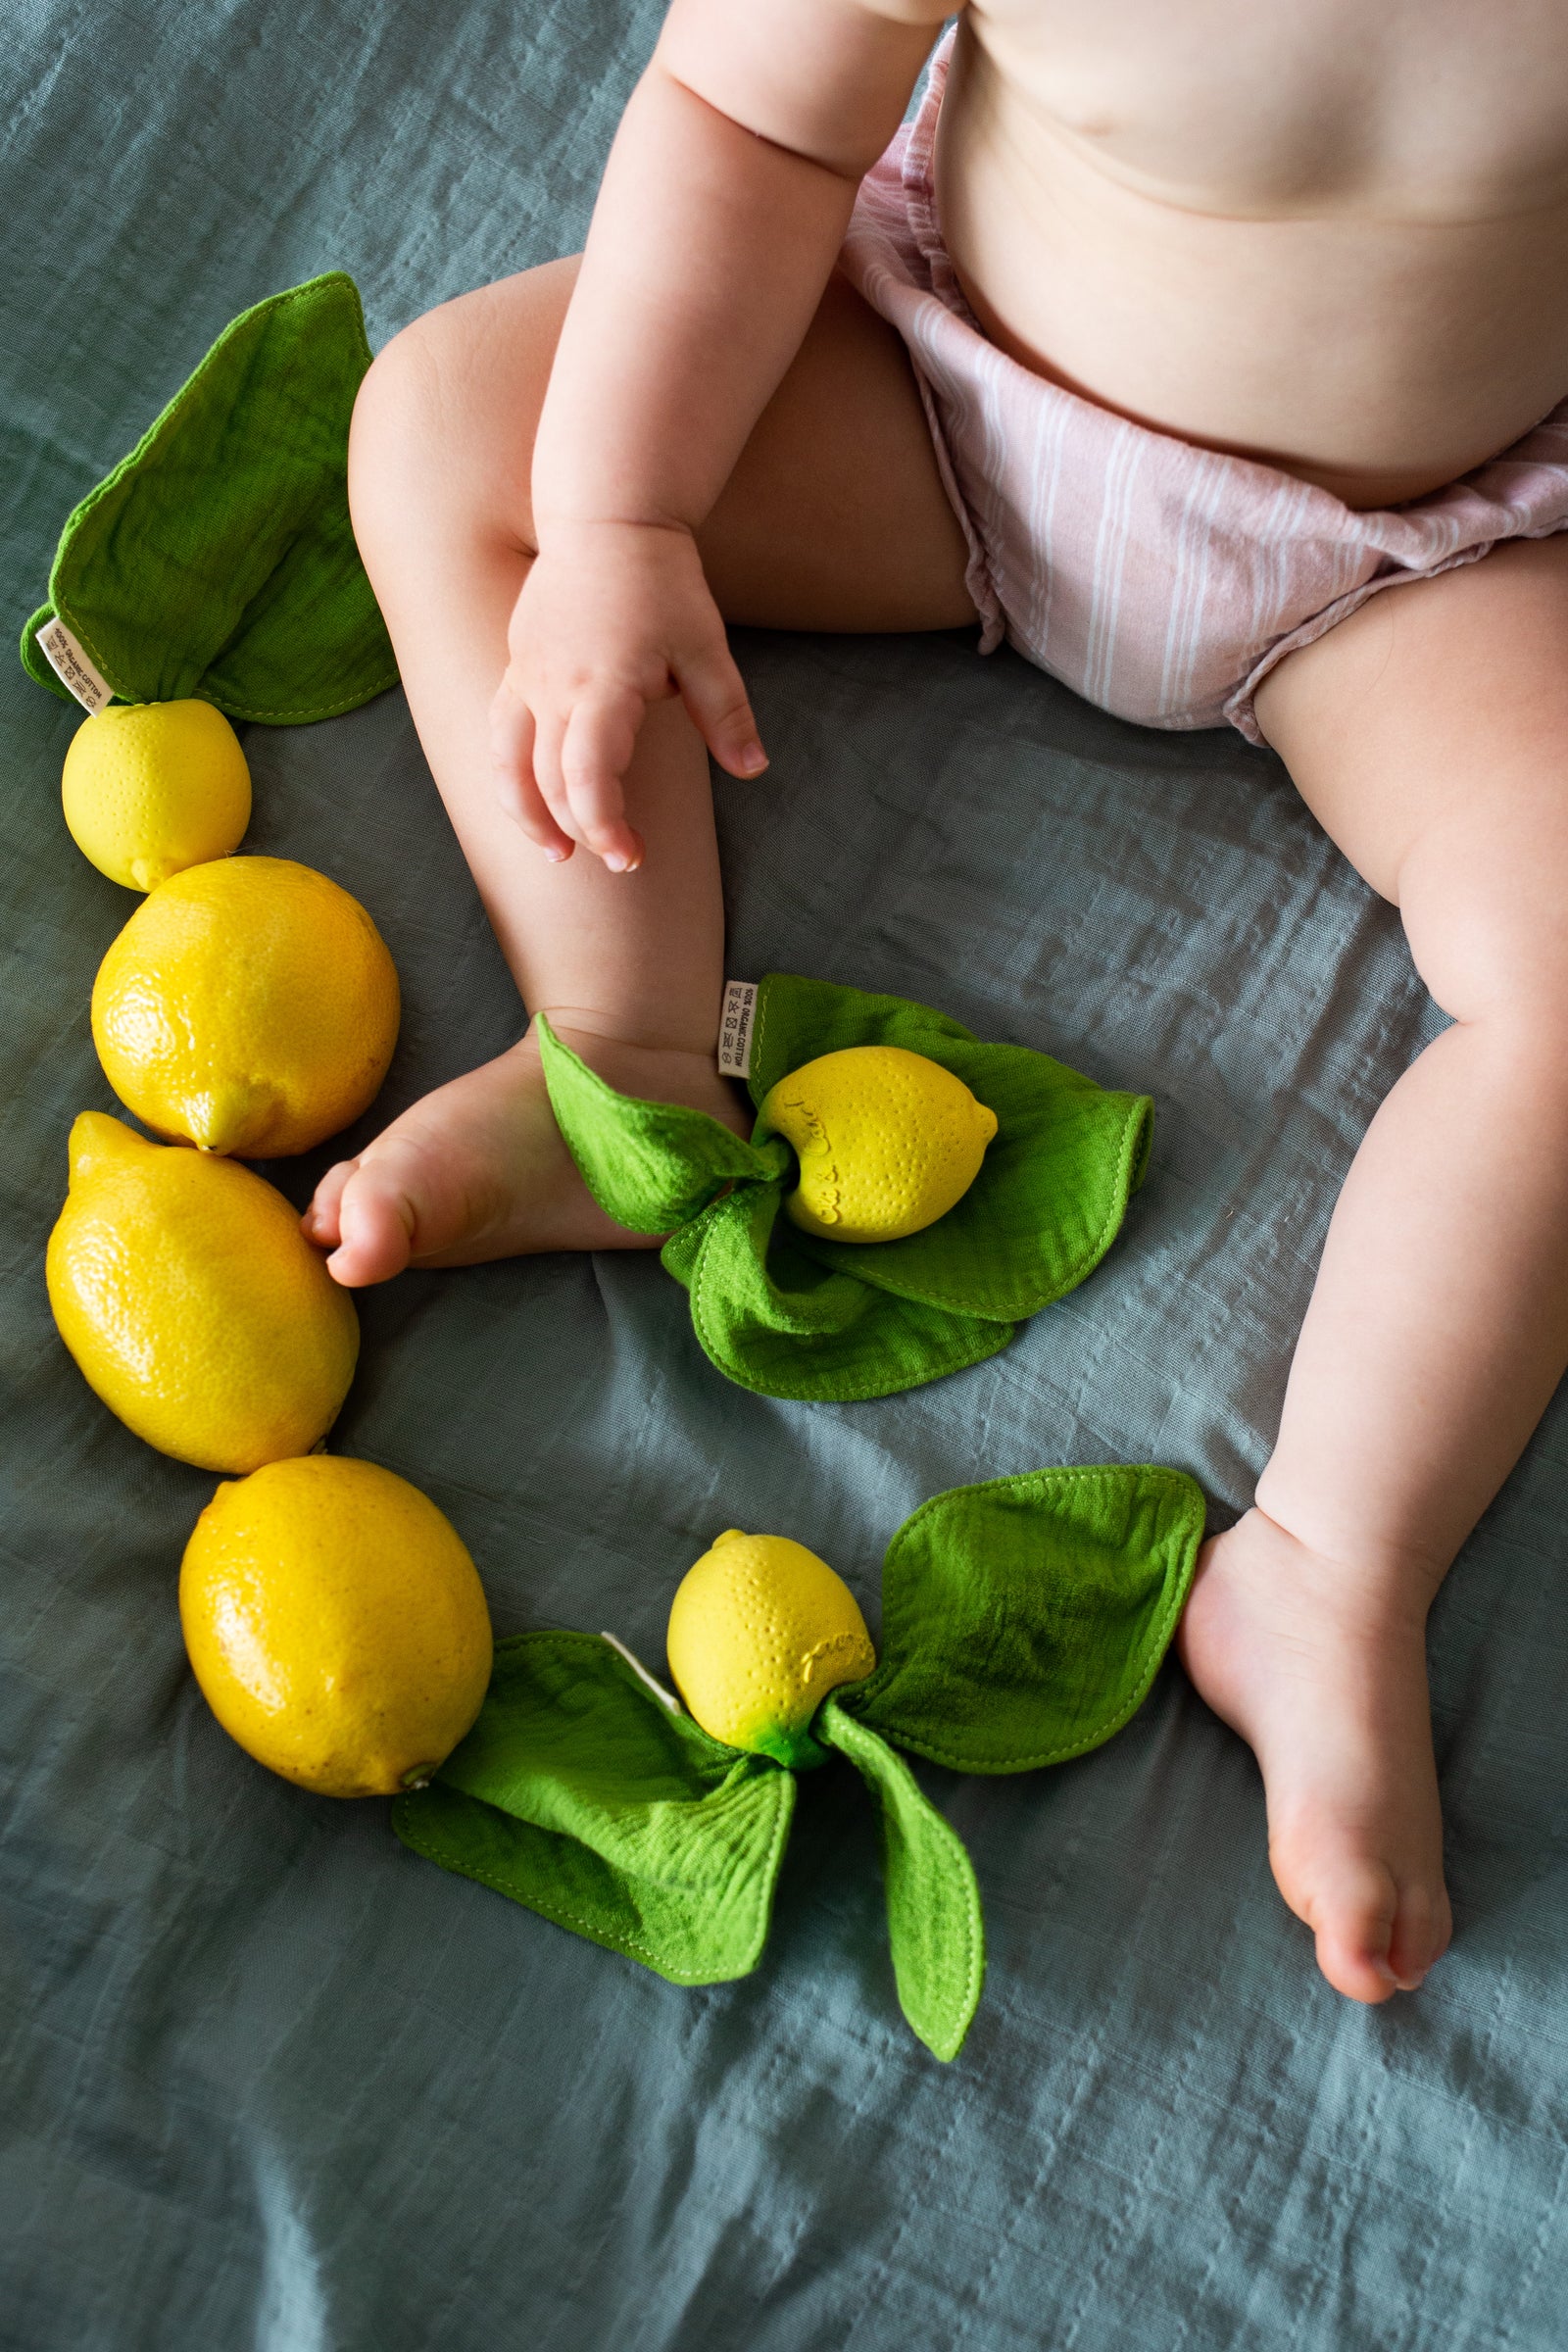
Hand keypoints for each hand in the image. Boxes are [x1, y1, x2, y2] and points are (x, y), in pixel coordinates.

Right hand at [490, 520, 766, 870]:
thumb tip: (753, 769)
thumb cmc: (661, 581)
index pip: (586, 776)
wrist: (606, 517)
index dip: (604, 827)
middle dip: (580, 831)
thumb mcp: (707, 646)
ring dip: (527, 814)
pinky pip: (500, 732)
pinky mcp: (515, 666)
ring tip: (554, 853)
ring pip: (507, 763)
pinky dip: (511, 773)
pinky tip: (531, 797)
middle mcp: (552, 687)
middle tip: (619, 860)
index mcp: (602, 685)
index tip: (630, 857)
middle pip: (548, 782)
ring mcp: (525, 676)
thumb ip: (727, 713)